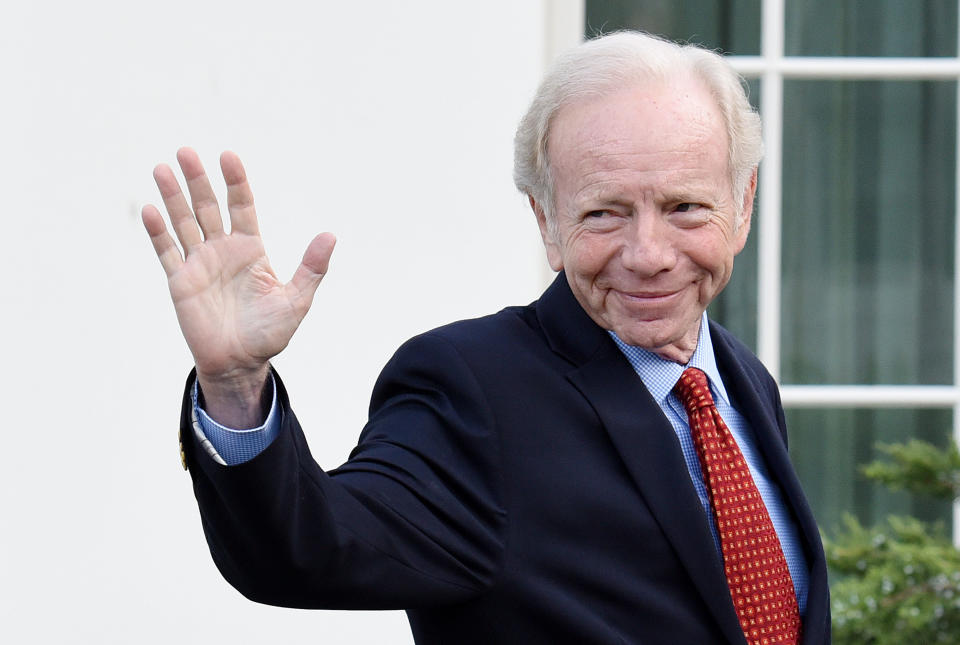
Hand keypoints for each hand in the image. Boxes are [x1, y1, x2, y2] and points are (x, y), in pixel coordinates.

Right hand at [142, 148, 335, 425]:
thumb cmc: (270, 333)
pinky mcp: (181, 282)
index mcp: (250, 249)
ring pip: (184, 222)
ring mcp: (200, 264)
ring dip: (173, 197)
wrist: (240, 363)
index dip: (236, 182)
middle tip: (187, 151)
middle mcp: (223, 250)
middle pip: (208, 206)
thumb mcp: (296, 300)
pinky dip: (158, 232)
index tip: (228, 156)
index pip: (242, 206)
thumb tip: (330, 235)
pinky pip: (167, 253)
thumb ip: (312, 268)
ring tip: (163, 168)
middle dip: (198, 180)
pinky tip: (150, 210)